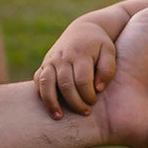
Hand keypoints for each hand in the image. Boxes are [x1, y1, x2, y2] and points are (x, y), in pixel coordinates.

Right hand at [35, 0, 147, 117]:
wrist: (82, 30)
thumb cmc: (99, 45)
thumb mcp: (109, 52)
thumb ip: (107, 70)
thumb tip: (98, 89)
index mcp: (80, 54)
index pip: (82, 80)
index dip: (88, 95)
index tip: (94, 102)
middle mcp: (63, 57)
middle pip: (65, 84)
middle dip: (75, 102)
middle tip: (85, 112)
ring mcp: (51, 60)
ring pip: (46, 83)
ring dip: (51, 102)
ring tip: (58, 117)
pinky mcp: (44, 64)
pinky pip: (38, 80)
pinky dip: (41, 94)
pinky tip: (50, 107)